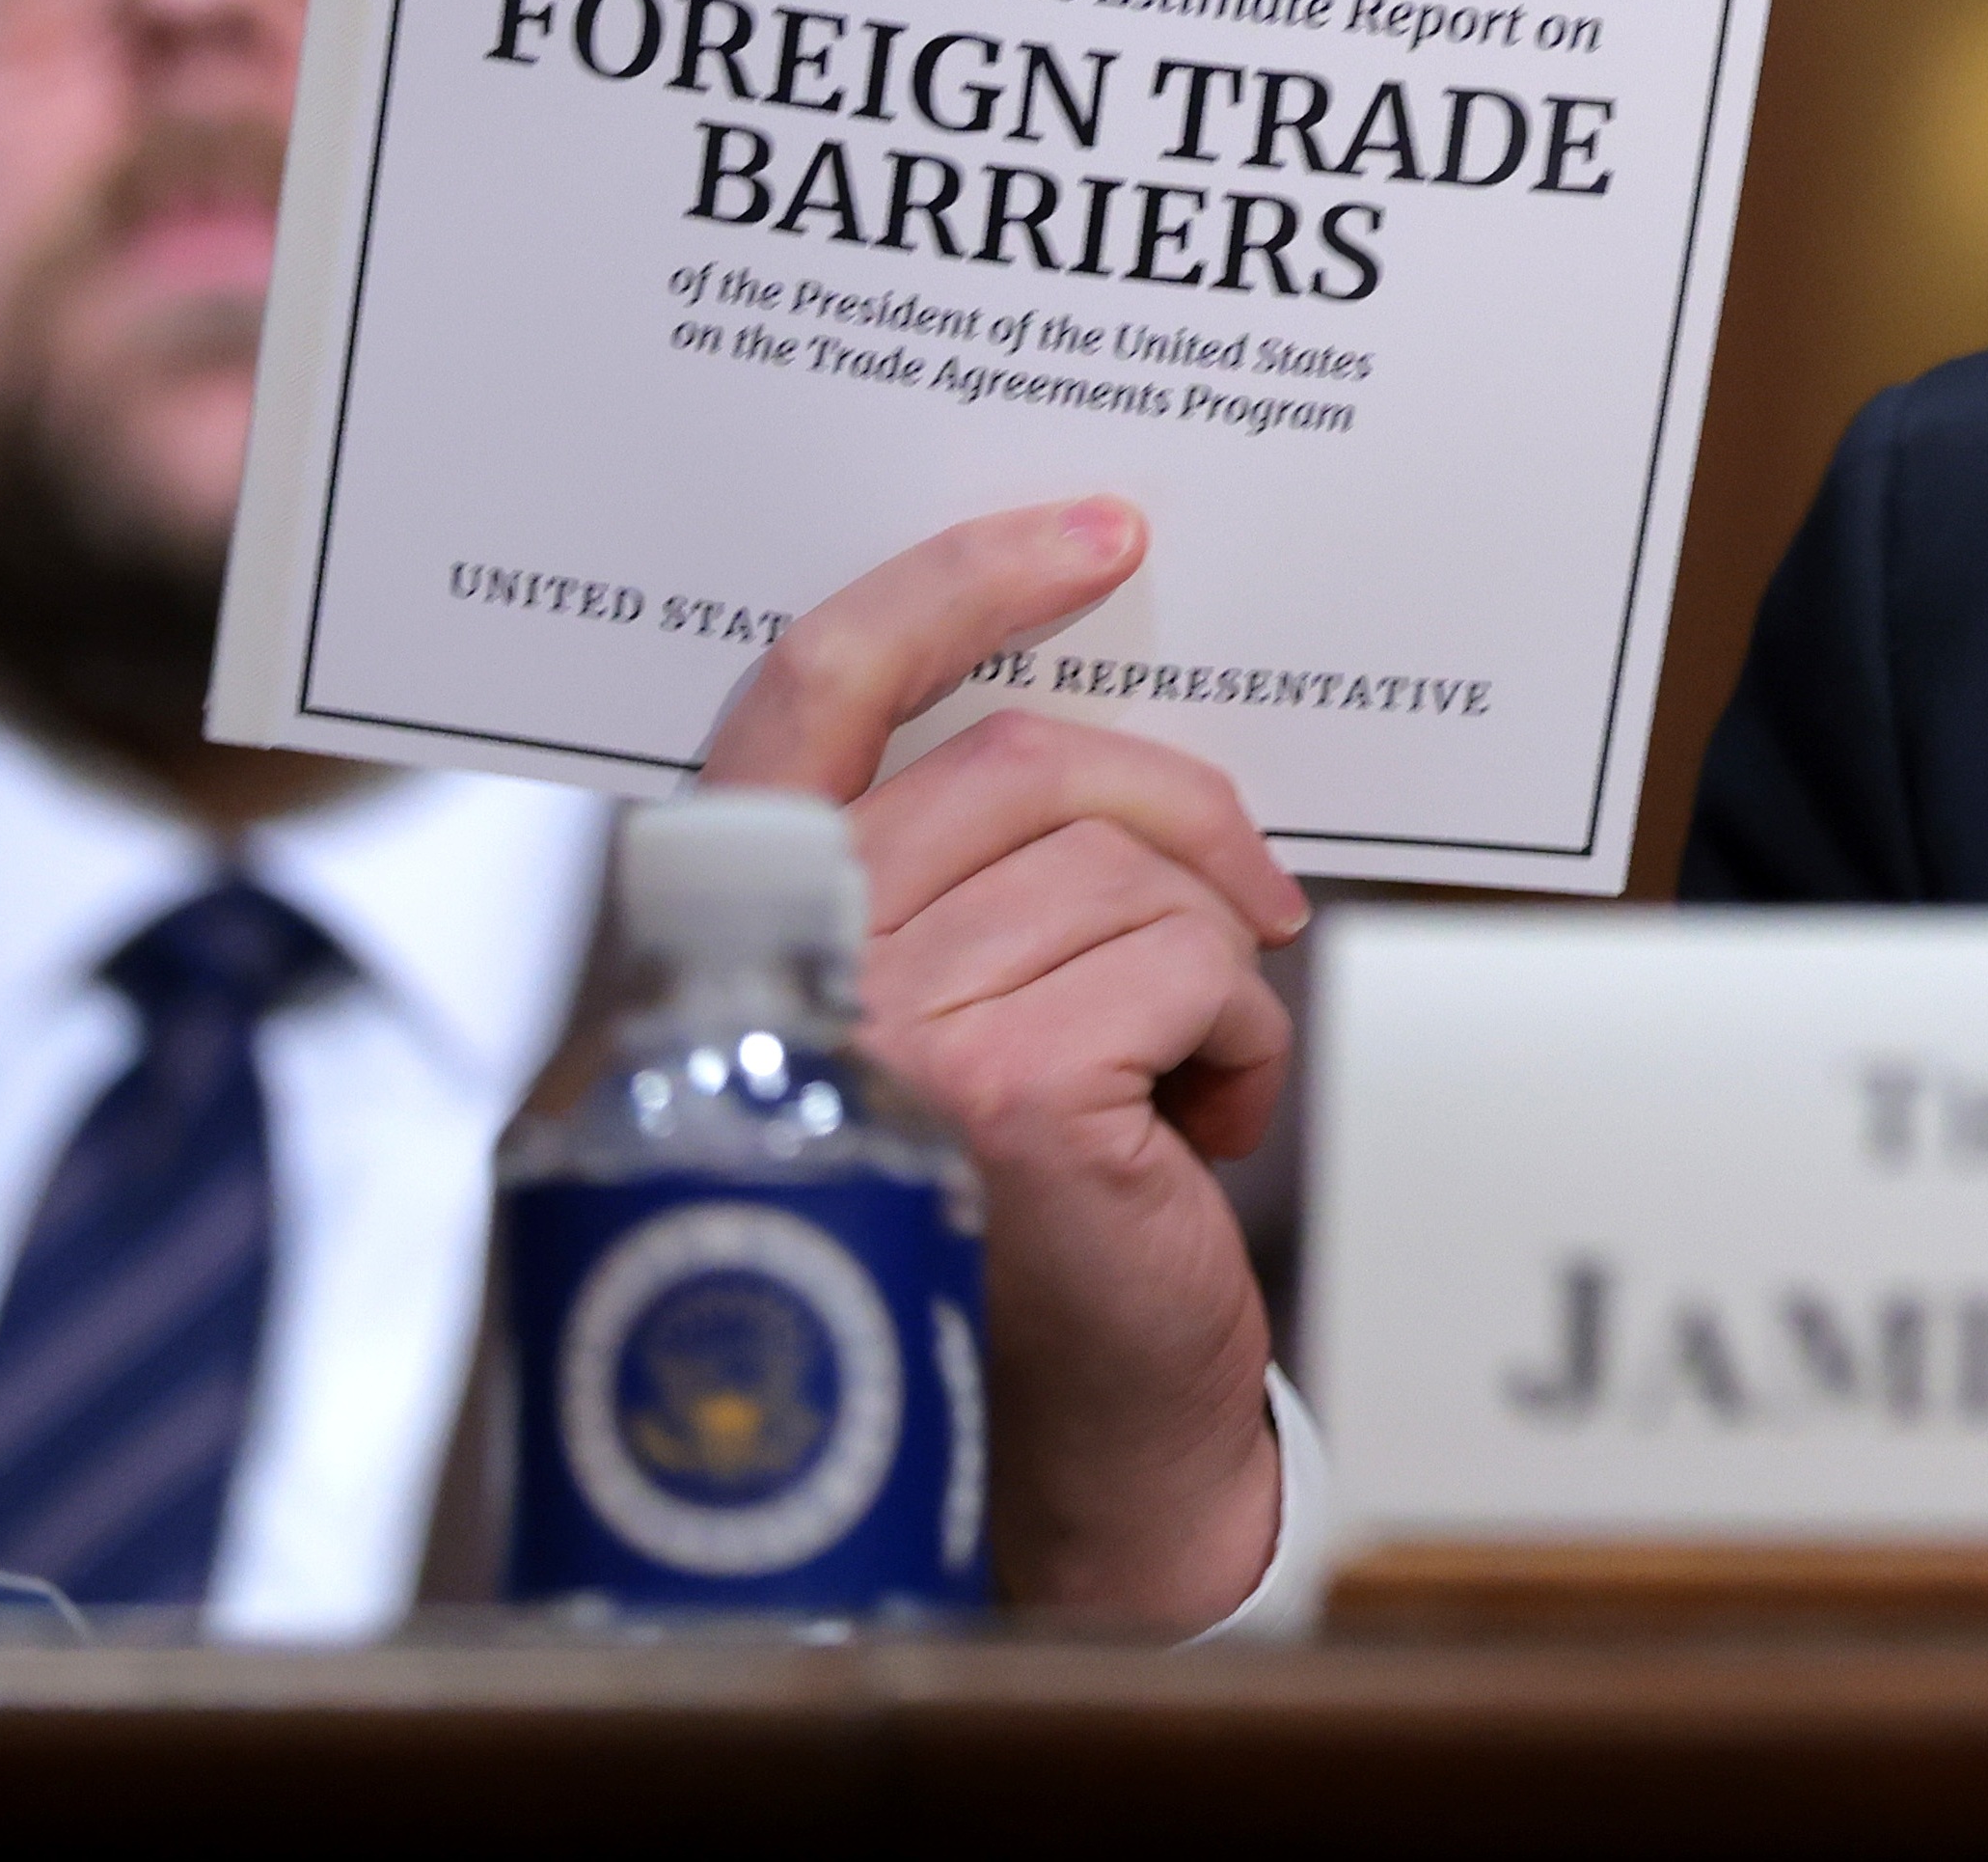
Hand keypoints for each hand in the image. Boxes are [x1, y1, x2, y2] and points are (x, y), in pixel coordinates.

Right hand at [704, 497, 1308, 1630]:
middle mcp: (778, 985)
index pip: (808, 697)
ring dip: (1203, 963)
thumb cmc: (1014, 1227)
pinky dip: (1238, 1037)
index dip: (948, 587)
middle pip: (1018, 767)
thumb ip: (954, 883)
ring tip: (1179, 1076)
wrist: (1069, 1457)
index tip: (1094, 531)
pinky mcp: (1006, 1096)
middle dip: (1171, 809)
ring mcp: (881, 1038)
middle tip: (1247, 893)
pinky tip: (1195, 1132)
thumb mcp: (956, 1020)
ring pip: (1125, 872)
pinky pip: (1187, 964)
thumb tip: (1089, 734)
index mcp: (740, 942)